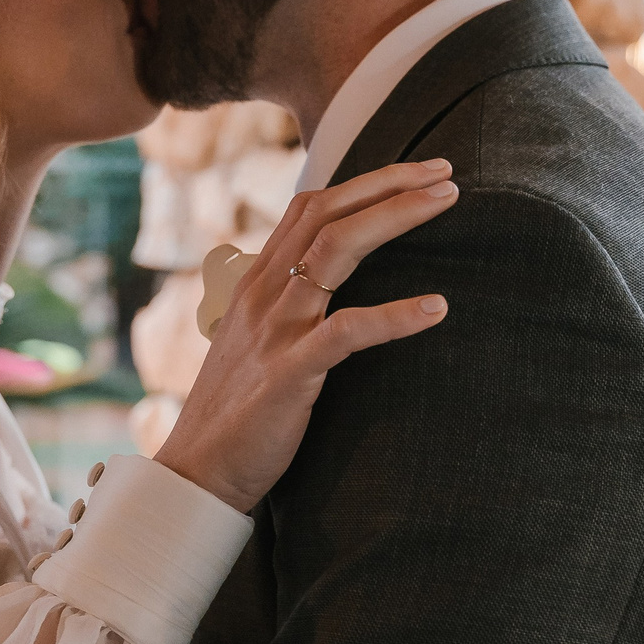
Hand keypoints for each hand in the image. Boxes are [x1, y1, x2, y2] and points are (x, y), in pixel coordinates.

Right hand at [157, 158, 456, 513]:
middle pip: (328, 211)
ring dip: (396, 218)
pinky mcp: (289, 373)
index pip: (311, 206)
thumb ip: (284, 306)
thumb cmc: (237, 411)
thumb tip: (320, 287)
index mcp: (257, 282)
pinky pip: (347, 332)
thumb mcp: (255, 341)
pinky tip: (436, 308)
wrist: (197, 470)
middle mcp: (264, 293)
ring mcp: (275, 329)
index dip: (366, 182)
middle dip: (390, 182)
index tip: (419, 172)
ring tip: (447, 203)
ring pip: (336, 249)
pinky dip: (395, 316)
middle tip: (447, 172)